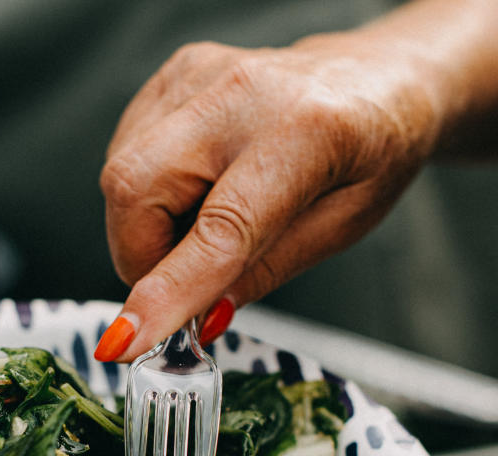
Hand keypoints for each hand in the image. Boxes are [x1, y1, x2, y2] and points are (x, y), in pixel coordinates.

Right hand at [96, 34, 440, 359]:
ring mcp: (200, 75)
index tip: (126, 342)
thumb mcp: (342, 229)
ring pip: (119, 176)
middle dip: (141, 260)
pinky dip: (148, 195)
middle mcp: (242, 93)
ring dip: (146, 229)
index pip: (219, 228)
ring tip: (205, 227)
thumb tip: (197, 318)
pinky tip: (197, 191)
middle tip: (186, 285)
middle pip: (135, 190)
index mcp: (307, 133)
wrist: (378, 77)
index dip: (168, 291)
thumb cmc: (369, 152)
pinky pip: (125, 152)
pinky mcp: (175, 73)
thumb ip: (265, 273)